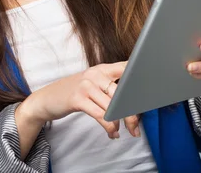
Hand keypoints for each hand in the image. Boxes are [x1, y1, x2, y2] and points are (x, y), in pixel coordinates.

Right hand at [20, 61, 140, 138]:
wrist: (47, 98)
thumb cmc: (74, 92)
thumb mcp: (93, 83)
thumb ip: (111, 87)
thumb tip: (134, 101)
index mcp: (102, 68)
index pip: (127, 68)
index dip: (141, 75)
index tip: (153, 88)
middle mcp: (96, 74)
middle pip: (123, 93)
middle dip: (132, 113)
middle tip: (135, 128)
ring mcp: (86, 85)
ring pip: (113, 106)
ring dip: (120, 123)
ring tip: (120, 131)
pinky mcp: (78, 99)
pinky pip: (101, 115)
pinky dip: (109, 127)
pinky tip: (112, 133)